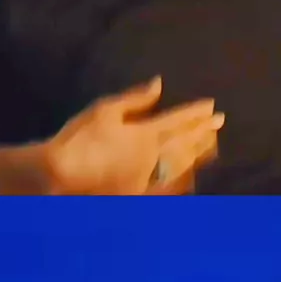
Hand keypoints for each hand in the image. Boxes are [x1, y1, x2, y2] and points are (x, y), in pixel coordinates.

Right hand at [45, 77, 223, 195]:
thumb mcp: (105, 109)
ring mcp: (148, 180)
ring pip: (181, 166)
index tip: (212, 107)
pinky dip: (181, 180)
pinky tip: (189, 177)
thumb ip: (136, 99)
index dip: (196, 113)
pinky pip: (167, 189)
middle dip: (203, 131)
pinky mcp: (139, 197)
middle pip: (185, 143)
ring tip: (211, 145)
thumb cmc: (81, 137)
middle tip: (219, 123)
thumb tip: (159, 84)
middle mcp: (153, 158)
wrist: (61, 174)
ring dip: (197, 154)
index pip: (178, 121)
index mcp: (145, 134)